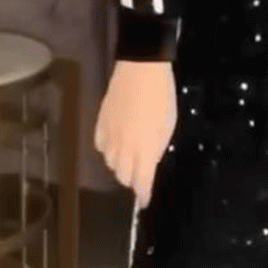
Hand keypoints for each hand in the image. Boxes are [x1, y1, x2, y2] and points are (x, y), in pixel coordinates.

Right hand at [94, 60, 176, 208]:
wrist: (141, 68)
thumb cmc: (162, 95)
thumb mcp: (168, 125)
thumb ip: (157, 148)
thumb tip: (149, 161)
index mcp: (145, 150)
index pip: (141, 182)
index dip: (143, 194)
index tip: (145, 199)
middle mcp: (124, 148)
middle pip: (123, 176)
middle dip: (132, 178)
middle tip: (140, 171)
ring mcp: (109, 136)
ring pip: (110, 163)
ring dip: (120, 164)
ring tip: (129, 155)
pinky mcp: (99, 123)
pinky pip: (100, 146)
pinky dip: (108, 149)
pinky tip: (115, 142)